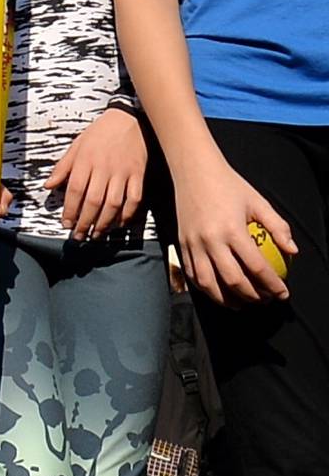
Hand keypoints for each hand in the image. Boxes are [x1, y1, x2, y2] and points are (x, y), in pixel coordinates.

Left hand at [45, 108, 147, 240]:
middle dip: (85, 222)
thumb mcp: (76, 145)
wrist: (128, 118)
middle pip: (93, 201)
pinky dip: (127, 214)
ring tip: (96, 234)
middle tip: (79, 236)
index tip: (66, 224)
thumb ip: (62, 167)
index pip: (75, 191)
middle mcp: (103, 168)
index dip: (70, 210)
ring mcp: (123, 172)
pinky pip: (134, 199)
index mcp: (85, 161)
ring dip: (104, 223)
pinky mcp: (138, 174)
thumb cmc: (99, 133)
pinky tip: (119, 224)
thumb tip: (48, 186)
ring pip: (113, 204)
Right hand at [172, 151, 296, 304]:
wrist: (193, 171)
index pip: (257, 267)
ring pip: (209, 283)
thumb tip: (293, 251)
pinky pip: (192, 274)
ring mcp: (193, 245)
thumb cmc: (229, 185)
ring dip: (226, 299)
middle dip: (253, 296)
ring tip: (241, 304)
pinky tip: (218, 292)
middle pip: (233, 280)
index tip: (283, 293)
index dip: (272, 284)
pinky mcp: (181, 245)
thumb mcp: (258, 202)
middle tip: (266, 300)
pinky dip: (206, 288)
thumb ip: (277, 226)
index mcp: (232, 230)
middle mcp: (211, 241)